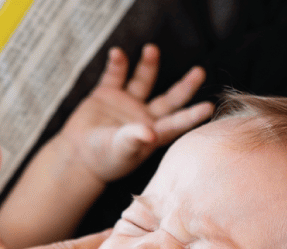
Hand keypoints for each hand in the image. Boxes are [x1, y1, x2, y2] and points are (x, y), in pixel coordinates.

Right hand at [61, 44, 212, 182]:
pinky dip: (117, 64)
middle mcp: (144, 116)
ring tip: (151, 49)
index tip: (209, 107)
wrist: (76, 157)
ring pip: (144, 80)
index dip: (193, 115)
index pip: (177, 123)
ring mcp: (127, 103)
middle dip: (185, 86)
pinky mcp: (107, 95)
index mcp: (153, 133)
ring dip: (149, 65)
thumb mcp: (120, 151)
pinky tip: (117, 53)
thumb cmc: (103, 160)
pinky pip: (115, 75)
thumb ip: (134, 139)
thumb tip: (150, 133)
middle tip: (200, 71)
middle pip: (170, 98)